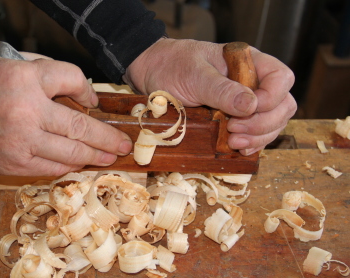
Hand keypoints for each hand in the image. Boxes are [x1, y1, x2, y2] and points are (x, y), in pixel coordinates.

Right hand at [0, 53, 131, 175]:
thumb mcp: (3, 64)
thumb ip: (41, 70)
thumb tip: (75, 88)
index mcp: (24, 79)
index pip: (72, 79)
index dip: (87, 91)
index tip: (92, 101)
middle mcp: (27, 111)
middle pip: (81, 127)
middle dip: (108, 137)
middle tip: (124, 143)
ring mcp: (22, 142)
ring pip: (72, 152)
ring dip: (96, 155)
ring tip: (112, 156)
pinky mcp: (15, 164)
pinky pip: (53, 167)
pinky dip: (71, 165)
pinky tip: (82, 163)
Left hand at [123, 38, 296, 154]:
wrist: (152, 73)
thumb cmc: (172, 66)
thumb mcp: (195, 75)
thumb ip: (222, 89)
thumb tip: (251, 105)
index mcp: (247, 63)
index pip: (281, 78)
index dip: (272, 98)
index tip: (247, 109)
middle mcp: (251, 83)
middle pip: (282, 105)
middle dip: (264, 123)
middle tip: (235, 131)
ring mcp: (244, 102)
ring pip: (272, 123)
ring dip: (258, 137)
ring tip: (234, 143)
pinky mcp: (234, 119)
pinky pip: (255, 134)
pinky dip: (251, 143)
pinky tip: (238, 148)